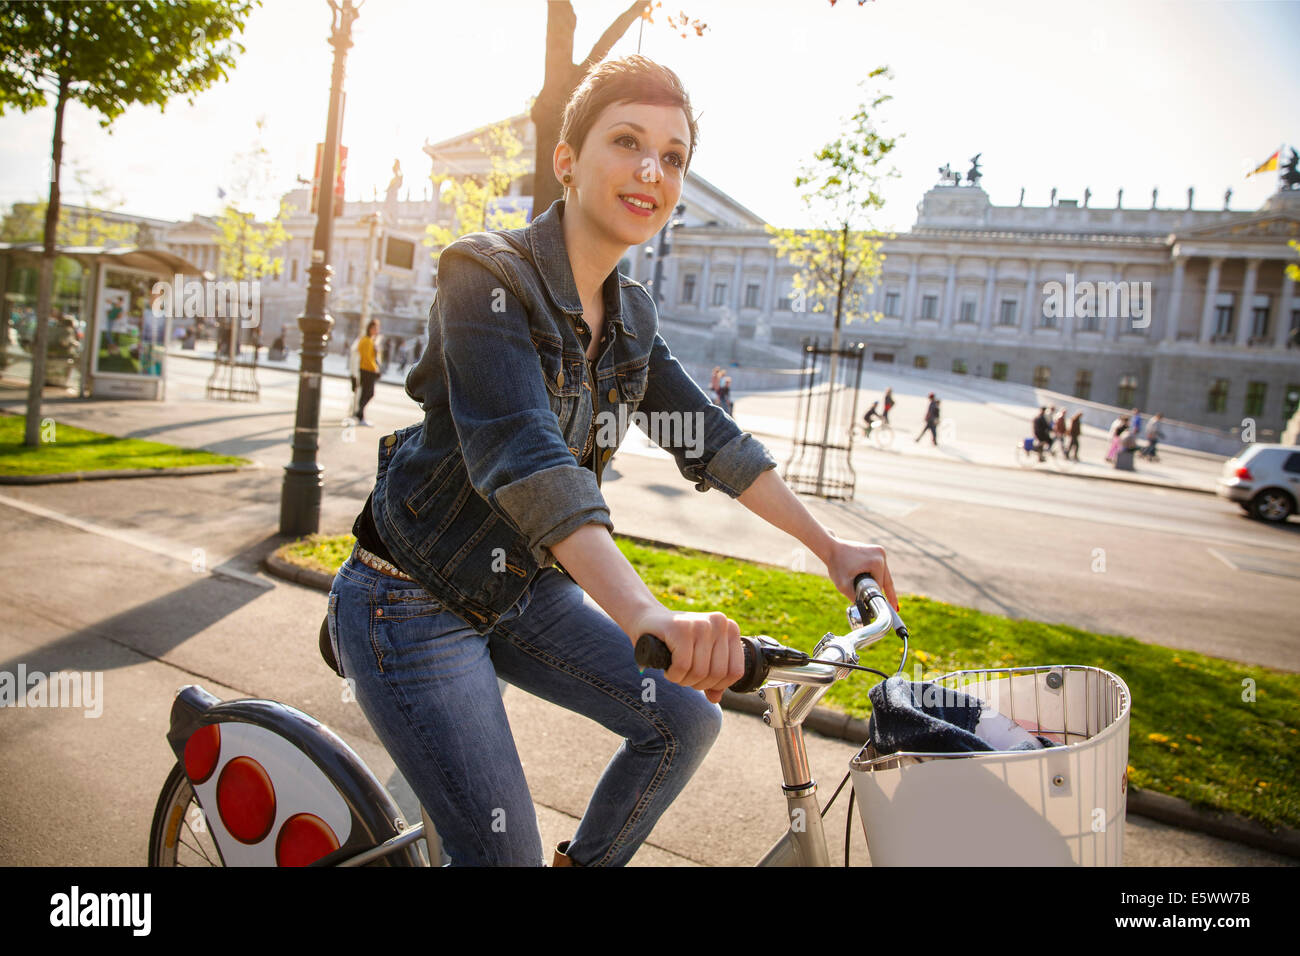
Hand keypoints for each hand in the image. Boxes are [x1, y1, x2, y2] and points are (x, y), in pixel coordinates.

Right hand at [628, 606, 744, 704]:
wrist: (646, 619)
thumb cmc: (676, 640)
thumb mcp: (699, 656)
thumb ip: (711, 676)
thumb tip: (715, 698)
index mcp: (730, 629)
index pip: (735, 672)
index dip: (718, 685)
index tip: (702, 681)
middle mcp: (719, 623)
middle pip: (717, 674)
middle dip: (698, 684)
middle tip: (684, 677)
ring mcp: (701, 624)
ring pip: (699, 672)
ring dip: (683, 680)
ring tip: (675, 672)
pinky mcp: (681, 628)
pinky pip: (682, 666)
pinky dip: (673, 675)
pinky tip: (668, 670)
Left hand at [822, 534, 897, 611]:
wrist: (830, 547)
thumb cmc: (836, 565)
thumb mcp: (843, 585)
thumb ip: (855, 598)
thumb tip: (866, 610)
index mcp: (876, 562)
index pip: (880, 585)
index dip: (880, 598)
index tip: (890, 611)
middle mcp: (880, 554)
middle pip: (886, 580)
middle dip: (888, 594)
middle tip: (896, 609)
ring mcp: (879, 550)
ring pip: (883, 574)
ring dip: (883, 585)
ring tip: (892, 601)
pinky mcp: (876, 550)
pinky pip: (879, 568)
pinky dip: (878, 577)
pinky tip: (882, 586)